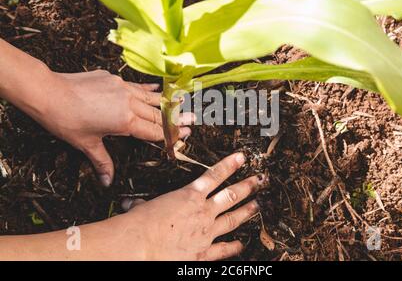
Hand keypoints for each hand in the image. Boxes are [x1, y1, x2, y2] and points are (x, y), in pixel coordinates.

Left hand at [31, 70, 193, 185]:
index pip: (154, 131)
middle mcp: (130, 104)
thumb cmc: (67, 121)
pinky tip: (157, 88)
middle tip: (193, 120)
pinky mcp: (114, 79)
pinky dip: (148, 89)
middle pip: (158, 114)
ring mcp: (123, 88)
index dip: (171, 135)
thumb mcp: (86, 144)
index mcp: (126, 122)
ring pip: (151, 98)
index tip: (185, 135)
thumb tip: (107, 181)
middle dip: (176, 119)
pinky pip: (137, 86)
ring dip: (167, 102)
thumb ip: (102, 161)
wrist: (49, 92)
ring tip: (184, 101)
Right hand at [120, 153, 264, 260]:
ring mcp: (206, 232)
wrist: (139, 246)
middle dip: (247, 187)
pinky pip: (223, 249)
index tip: (242, 157)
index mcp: (188, 196)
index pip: (214, 175)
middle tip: (260, 180)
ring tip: (257, 206)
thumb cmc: (138, 224)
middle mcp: (202, 212)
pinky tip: (241, 244)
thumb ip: (144, 205)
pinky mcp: (203, 252)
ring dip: (246, 212)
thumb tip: (132, 204)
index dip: (230, 164)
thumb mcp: (142, 208)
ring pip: (232, 219)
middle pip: (230, 196)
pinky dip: (233, 247)